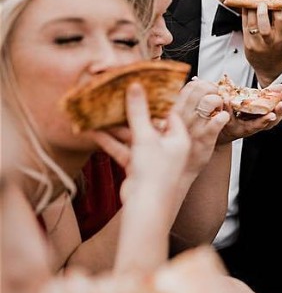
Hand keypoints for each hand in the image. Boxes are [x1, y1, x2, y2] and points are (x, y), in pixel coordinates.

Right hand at [90, 83, 191, 223]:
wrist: (145, 206)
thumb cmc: (154, 171)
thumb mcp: (146, 137)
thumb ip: (138, 112)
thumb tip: (135, 86)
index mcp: (178, 138)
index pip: (168, 113)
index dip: (155, 100)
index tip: (140, 86)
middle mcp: (166, 147)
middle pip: (148, 124)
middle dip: (130, 112)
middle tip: (116, 95)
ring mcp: (150, 157)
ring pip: (132, 137)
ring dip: (115, 127)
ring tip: (99, 110)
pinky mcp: (136, 167)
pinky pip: (122, 149)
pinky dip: (109, 142)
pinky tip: (92, 131)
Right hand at [172, 79, 229, 174]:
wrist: (182, 170)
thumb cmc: (180, 144)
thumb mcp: (172, 124)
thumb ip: (181, 106)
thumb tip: (193, 85)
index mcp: (175, 110)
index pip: (190, 87)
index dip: (202, 85)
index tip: (207, 89)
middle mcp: (183, 116)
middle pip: (201, 89)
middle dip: (212, 89)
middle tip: (216, 96)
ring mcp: (195, 127)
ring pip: (210, 101)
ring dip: (219, 100)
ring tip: (219, 107)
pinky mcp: (206, 138)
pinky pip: (218, 121)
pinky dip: (223, 116)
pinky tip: (222, 118)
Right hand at [216, 86, 281, 143]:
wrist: (229, 130)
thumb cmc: (226, 125)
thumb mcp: (223, 118)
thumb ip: (226, 109)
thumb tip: (225, 99)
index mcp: (248, 128)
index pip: (258, 125)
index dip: (265, 121)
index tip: (271, 116)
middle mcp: (259, 125)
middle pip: (273, 120)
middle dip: (279, 110)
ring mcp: (265, 119)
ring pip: (279, 114)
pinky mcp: (267, 112)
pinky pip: (278, 106)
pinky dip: (281, 98)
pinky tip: (281, 89)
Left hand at [241, 2, 281, 86]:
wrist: (272, 69)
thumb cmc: (279, 50)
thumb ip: (279, 23)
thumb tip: (272, 1)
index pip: (281, 19)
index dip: (277, 8)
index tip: (275, 2)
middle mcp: (270, 42)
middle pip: (263, 22)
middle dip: (261, 9)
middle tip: (261, 2)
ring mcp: (257, 45)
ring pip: (251, 23)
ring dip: (251, 10)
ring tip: (252, 2)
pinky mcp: (247, 46)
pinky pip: (244, 27)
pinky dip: (245, 16)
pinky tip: (246, 9)